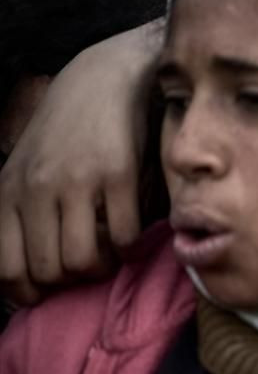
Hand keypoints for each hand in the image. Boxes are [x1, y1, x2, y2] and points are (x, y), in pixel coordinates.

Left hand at [0, 19, 161, 304]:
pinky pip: (124, 236)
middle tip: (85, 266)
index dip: (29, 293)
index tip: (49, 291)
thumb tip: (29, 276)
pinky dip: (129, 248)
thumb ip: (20, 214)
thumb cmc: (63, 134)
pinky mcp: (118, 175)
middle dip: (71, 281)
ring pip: (83, 261)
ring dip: (101, 268)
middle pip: (49, 271)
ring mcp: (78, 181)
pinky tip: (129, 236)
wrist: (102, 81)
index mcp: (9, 190)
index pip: (7, 267)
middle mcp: (37, 187)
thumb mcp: (24, 170)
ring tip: (108, 254)